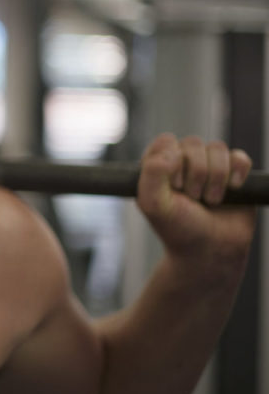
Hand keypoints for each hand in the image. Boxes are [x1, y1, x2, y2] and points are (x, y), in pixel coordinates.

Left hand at [136, 133, 255, 276]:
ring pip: (218, 148)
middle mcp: (183, 162)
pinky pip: (240, 157)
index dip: (172, 161)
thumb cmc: (178, 229)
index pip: (166, 142)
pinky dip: (237, 173)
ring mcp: (210, 166)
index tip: (174, 187)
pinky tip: (232, 190)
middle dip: (196, 174)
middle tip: (193, 199)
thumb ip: (152, 173)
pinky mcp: (234, 174)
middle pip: (193, 143)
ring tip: (211, 200)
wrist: (211, 251)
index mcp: (158, 165)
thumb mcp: (154, 204)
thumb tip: (172, 149)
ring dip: (216, 177)